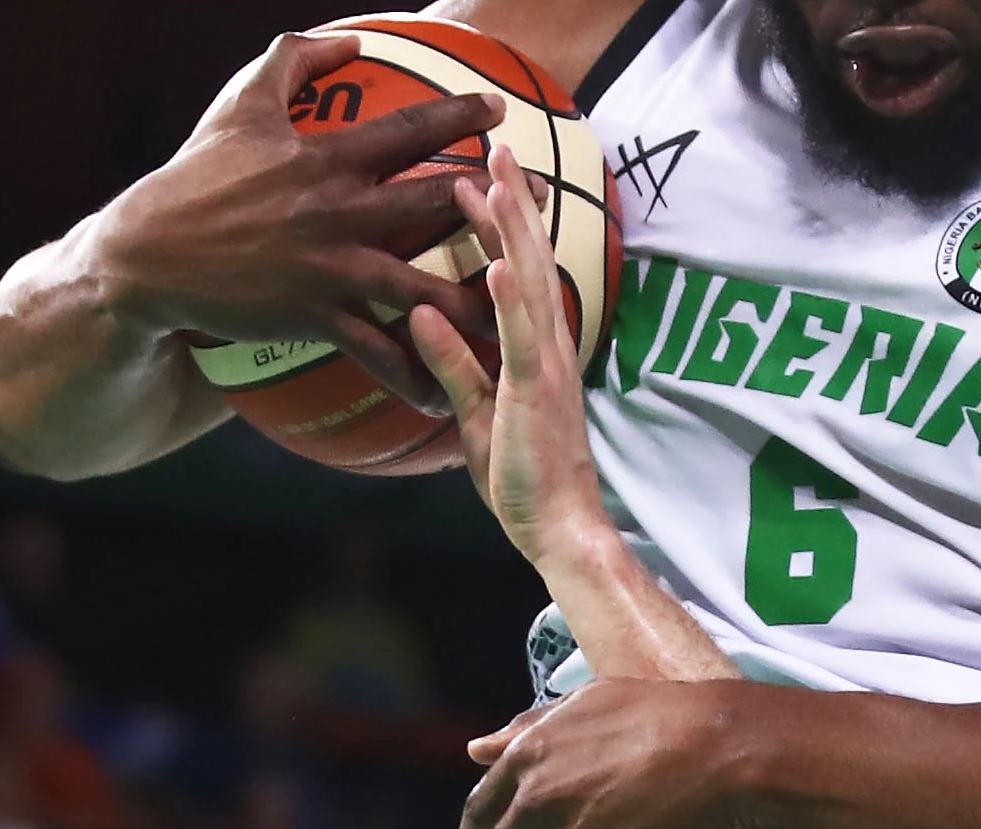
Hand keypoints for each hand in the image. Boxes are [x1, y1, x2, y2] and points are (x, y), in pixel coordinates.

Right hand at [97, 31, 501, 415]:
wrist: (147, 257)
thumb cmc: (196, 177)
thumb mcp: (239, 106)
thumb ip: (293, 62)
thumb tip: (349, 39)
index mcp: (325, 158)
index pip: (408, 130)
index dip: (458, 115)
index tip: (499, 108)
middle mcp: (338, 212)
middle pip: (436, 205)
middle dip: (498, 202)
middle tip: (547, 201)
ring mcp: (330, 268)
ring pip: (422, 287)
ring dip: (477, 303)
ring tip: (522, 314)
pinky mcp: (316, 317)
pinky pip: (379, 352)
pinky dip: (415, 375)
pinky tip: (449, 397)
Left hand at [412, 144, 606, 560]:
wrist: (559, 527)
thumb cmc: (522, 480)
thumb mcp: (473, 414)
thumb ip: (451, 365)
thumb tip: (421, 314)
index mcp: (534, 351)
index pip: (517, 274)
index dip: (502, 225)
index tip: (483, 179)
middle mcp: (547, 348)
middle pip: (528, 261)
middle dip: (511, 204)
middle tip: (494, 149)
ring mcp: (545, 366)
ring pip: (526, 284)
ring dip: (508, 231)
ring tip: (490, 182)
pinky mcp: (535, 392)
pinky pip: (519, 338)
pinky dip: (509, 298)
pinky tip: (495, 263)